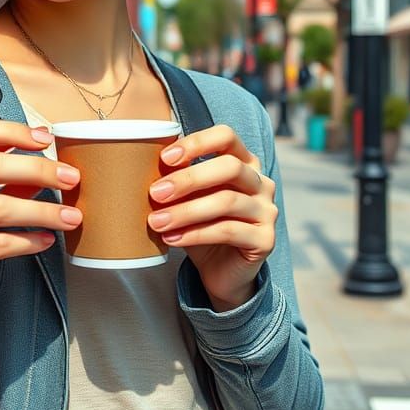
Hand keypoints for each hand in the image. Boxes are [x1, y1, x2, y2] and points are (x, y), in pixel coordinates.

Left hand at [147, 125, 276, 311]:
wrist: (220, 272)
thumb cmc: (201, 226)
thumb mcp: (187, 199)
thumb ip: (176, 181)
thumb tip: (143, 165)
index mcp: (244, 162)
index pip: (226, 137)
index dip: (197, 143)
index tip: (164, 157)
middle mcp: (261, 182)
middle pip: (229, 168)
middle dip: (188, 179)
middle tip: (154, 193)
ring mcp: (267, 210)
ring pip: (227, 201)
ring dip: (186, 211)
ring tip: (155, 221)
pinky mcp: (265, 239)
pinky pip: (228, 231)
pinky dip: (195, 234)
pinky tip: (172, 239)